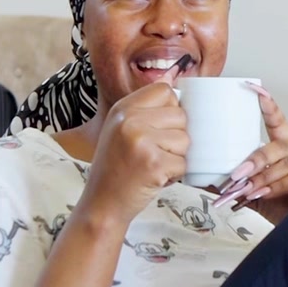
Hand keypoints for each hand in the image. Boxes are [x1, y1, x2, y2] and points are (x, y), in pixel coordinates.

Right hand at [80, 74, 188, 226]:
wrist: (102, 203)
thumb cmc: (116, 168)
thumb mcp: (120, 129)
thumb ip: (145, 109)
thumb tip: (176, 83)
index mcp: (123, 108)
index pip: (165, 91)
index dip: (171, 110)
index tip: (160, 128)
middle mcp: (130, 120)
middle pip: (180, 115)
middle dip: (175, 138)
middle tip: (154, 153)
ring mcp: (141, 141)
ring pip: (185, 140)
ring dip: (176, 157)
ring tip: (153, 166)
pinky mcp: (153, 164)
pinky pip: (183, 163)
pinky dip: (175, 175)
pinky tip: (155, 178)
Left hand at [213, 83, 287, 224]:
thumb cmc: (285, 207)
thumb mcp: (255, 194)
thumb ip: (238, 185)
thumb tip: (208, 181)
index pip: (278, 121)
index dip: (268, 106)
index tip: (254, 89)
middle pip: (278, 146)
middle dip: (255, 160)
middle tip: (237, 174)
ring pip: (286, 163)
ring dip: (264, 178)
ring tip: (248, 190)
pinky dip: (278, 187)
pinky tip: (266, 194)